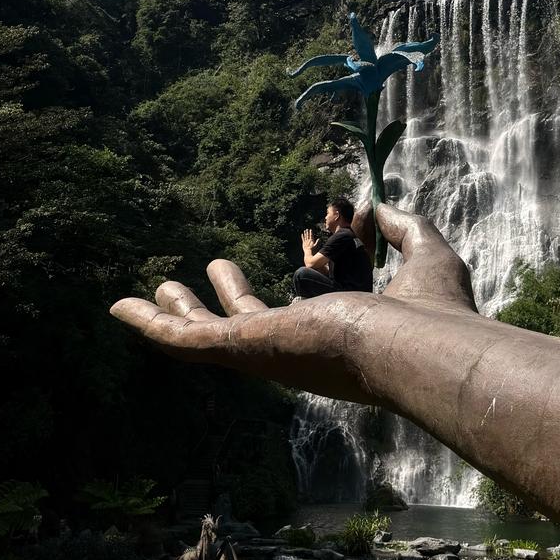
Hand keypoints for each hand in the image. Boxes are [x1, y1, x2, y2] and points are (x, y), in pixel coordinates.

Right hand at [111, 204, 476, 404]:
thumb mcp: (424, 254)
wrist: (425, 348)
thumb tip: (378, 207)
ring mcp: (268, 352)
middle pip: (251, 324)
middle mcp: (299, 350)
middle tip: (208, 272)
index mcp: (340, 334)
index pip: (311, 303)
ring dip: (184, 313)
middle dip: (228, 300)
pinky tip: (123, 306)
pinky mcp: (244, 348)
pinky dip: (153, 325)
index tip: (307, 240)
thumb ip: (404, 229)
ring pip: (213, 334)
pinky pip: (187, 340)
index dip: (306, 270)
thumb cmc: (437, 313)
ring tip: (161, 288)